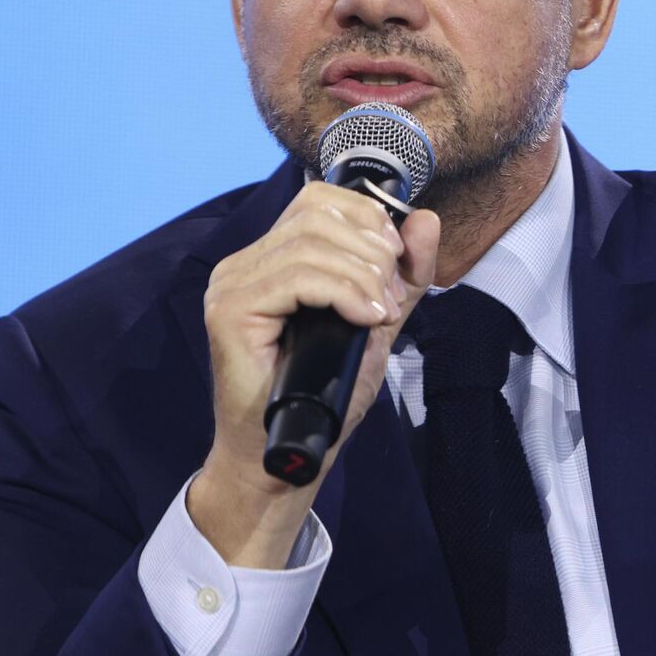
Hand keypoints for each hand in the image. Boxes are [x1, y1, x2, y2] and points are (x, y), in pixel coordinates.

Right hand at [190, 182, 439, 565]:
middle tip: (391, 299)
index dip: (367, 218)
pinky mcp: (230, 311)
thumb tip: (424, 220)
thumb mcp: (377, 323)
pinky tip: (365, 319)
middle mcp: (244, 263)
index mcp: (272, 258)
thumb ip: (402, 275)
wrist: (288, 455)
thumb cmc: (323, 394)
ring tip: (381, 314)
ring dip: (364, 277)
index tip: (397, 262)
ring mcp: (232, 285)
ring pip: (311, 244)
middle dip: (372, 251)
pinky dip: (344, 292)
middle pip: (318, 215)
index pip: (320, 200)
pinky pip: (296, 277)